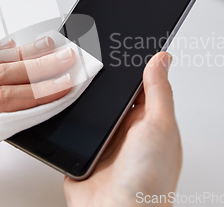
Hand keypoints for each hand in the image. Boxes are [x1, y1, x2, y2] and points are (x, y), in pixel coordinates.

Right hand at [64, 52, 181, 206]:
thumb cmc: (149, 183)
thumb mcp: (159, 126)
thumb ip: (159, 91)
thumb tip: (162, 59)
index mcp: (150, 120)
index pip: (142, 83)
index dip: (134, 63)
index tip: (125, 42)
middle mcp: (127, 128)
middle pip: (114, 93)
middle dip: (104, 77)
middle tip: (93, 52)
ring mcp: (104, 139)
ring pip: (91, 107)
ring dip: (84, 95)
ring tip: (73, 73)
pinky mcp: (83, 150)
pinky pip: (72, 125)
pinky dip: (67, 114)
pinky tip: (62, 101)